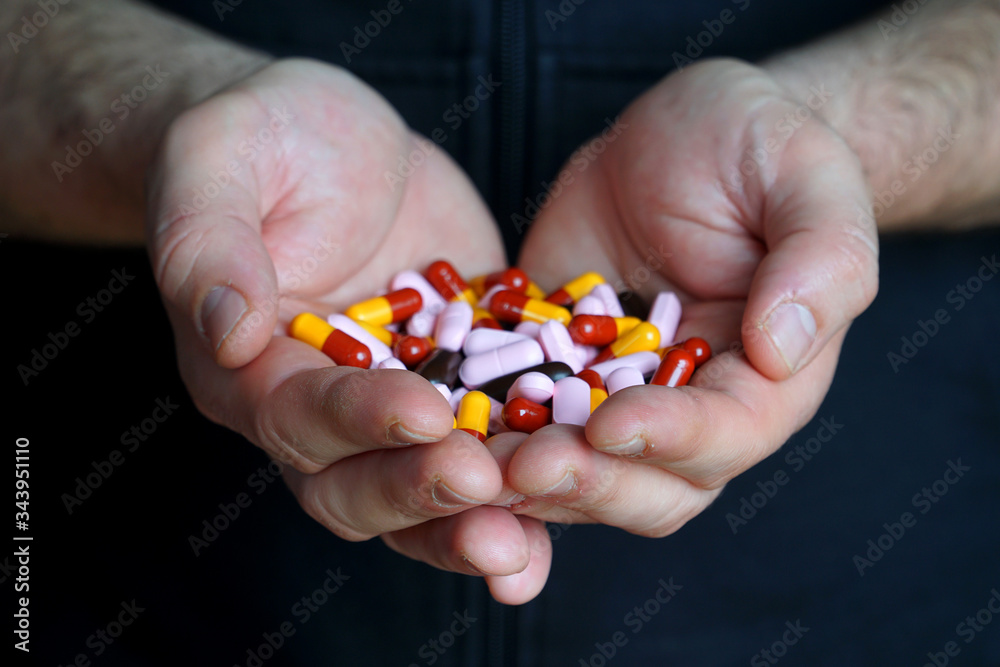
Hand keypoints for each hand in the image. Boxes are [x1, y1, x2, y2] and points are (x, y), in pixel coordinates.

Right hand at [146, 58, 548, 602]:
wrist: (333, 141)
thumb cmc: (261, 138)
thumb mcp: (218, 161)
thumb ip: (209, 246)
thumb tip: (226, 331)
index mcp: (250, 368)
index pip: (297, 415)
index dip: (358, 422)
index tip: (424, 411)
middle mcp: (319, 408)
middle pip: (356, 485)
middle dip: (419, 491)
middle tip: (484, 484)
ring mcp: (396, 403)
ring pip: (424, 491)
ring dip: (475, 521)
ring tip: (526, 540)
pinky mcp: (462, 382)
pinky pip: (491, 445)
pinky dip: (527, 485)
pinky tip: (581, 491)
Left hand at [510, 59, 877, 535]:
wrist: (677, 133)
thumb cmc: (756, 143)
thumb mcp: (806, 175)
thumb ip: (821, 260)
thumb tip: (781, 351)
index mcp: (764, 378)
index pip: (727, 435)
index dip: (672, 440)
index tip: (613, 425)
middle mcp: (688, 407)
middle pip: (647, 483)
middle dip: (588, 483)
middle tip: (525, 466)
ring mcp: (612, 395)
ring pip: (574, 471)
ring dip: (524, 481)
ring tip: (468, 464)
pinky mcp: (549, 368)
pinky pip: (514, 417)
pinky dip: (480, 438)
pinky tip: (434, 436)